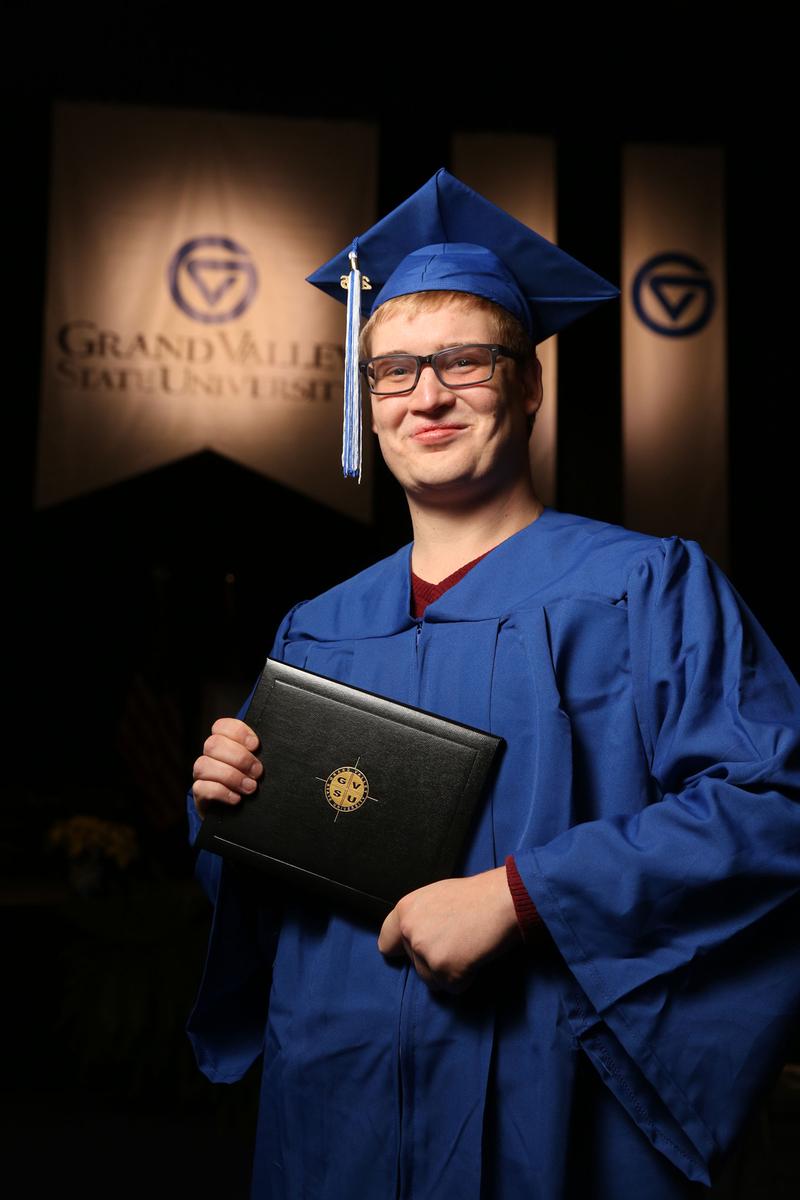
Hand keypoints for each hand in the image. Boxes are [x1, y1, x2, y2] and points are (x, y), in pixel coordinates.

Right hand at [191, 717, 262, 818]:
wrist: (238, 814)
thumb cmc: (252, 783)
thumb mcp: (256, 766)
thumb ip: (258, 754)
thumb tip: (271, 749)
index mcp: (223, 743)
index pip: (221, 726)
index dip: (238, 732)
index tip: (256, 745)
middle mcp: (210, 756)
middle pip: (213, 744)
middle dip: (239, 758)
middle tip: (258, 772)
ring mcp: (202, 775)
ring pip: (204, 765)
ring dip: (231, 776)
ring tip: (250, 787)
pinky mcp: (199, 795)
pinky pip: (202, 788)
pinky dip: (222, 792)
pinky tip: (237, 798)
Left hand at [377, 866, 519, 993]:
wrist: (503, 900)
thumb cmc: (476, 896)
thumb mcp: (435, 897)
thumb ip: (419, 919)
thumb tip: (414, 938)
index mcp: (405, 911)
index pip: (387, 943)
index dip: (403, 949)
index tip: (417, 951)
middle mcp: (410, 932)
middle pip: (415, 965)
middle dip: (435, 961)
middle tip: (459, 942)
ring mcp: (426, 953)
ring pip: (432, 980)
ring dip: (449, 972)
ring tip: (468, 947)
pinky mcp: (445, 971)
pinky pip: (453, 987)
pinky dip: (466, 978)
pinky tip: (476, 956)